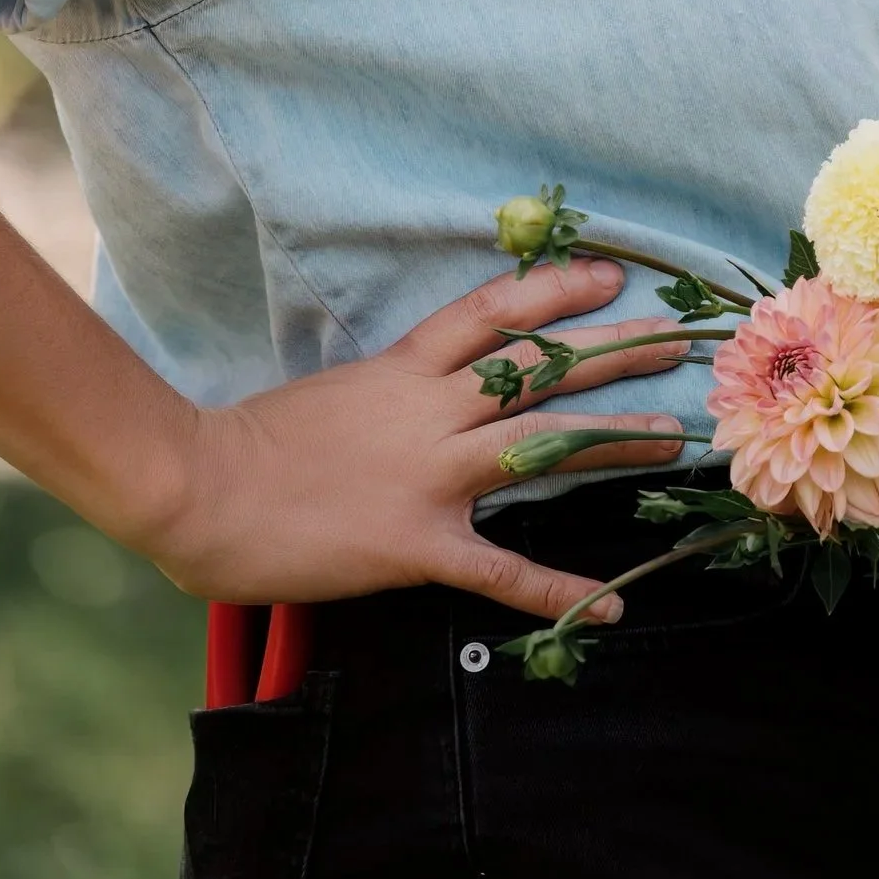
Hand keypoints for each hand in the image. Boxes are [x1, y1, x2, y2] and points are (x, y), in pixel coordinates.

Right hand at [144, 258, 689, 628]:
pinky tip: (608, 603)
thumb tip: (430, 397)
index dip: (557, 291)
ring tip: (671, 439)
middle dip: (614, 352)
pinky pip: (501, 567)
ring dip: (612, 440)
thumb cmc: (250, 442)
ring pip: (539, 446)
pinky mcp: (415, 544)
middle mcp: (428, 411)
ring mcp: (426, 476)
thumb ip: (389, 395)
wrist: (199, 486)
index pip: (495, 312)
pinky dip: (557, 588)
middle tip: (679, 342)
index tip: (612, 275)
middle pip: (539, 370)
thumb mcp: (334, 394)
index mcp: (404, 369)